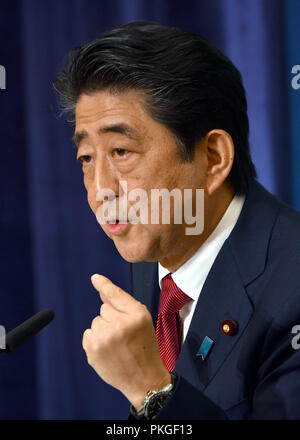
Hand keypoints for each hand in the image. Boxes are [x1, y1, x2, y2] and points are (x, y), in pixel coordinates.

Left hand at [82, 274, 170, 408]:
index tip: (95, 278)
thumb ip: (121, 303)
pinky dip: (95, 340)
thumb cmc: (145, 347)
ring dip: (103, 330)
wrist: (144, 379)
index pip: (116, 295)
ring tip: (117, 345)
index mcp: (137, 315)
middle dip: (112, 318)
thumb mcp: (142, 321)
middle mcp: (120, 325)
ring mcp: (104, 338)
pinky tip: (108, 351)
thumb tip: (100, 286)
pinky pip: (88, 334)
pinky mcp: (93, 350)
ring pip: (96, 322)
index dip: (104, 285)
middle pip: (104, 308)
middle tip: (125, 335)